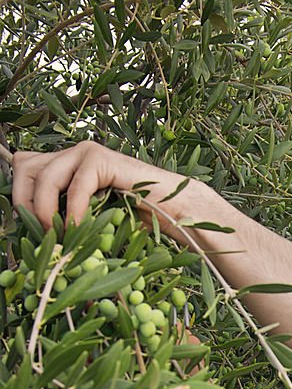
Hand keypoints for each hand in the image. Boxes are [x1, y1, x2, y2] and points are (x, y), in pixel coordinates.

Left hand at [12, 140, 201, 237]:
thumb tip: (37, 234)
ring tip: (58, 235)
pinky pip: (75, 186)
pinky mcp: (102, 159)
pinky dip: (72, 211)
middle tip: (41, 233)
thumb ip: (66, 217)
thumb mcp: (91, 220)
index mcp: (66, 166)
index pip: (24, 170)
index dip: (20, 197)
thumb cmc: (137, 221)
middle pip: (25, 167)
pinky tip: (78, 229)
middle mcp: (72, 154)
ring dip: (44, 209)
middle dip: (24, 202)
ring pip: (44, 175)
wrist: (174, 210)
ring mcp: (86, 153)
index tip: (31, 229)